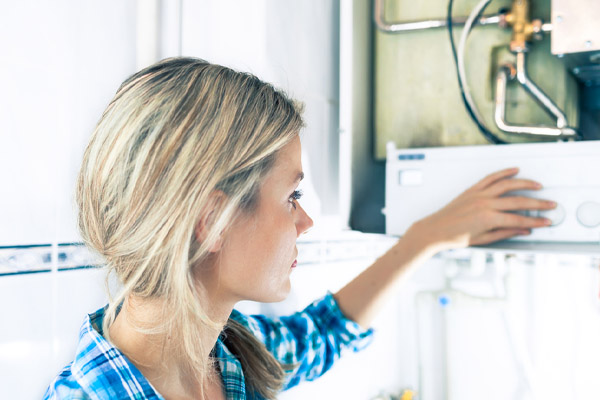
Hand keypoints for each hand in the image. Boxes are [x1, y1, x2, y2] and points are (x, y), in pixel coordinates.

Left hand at [406, 167, 555, 252]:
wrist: (436, 230)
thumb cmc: (455, 237)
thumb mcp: (483, 239)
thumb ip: (505, 233)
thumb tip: (523, 230)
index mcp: (488, 219)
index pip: (519, 219)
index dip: (535, 221)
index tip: (545, 221)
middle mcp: (485, 204)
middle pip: (518, 201)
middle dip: (537, 204)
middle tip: (550, 205)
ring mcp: (478, 194)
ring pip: (507, 184)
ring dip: (525, 183)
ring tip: (538, 185)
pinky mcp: (472, 189)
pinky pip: (490, 177)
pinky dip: (503, 172)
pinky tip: (514, 170)